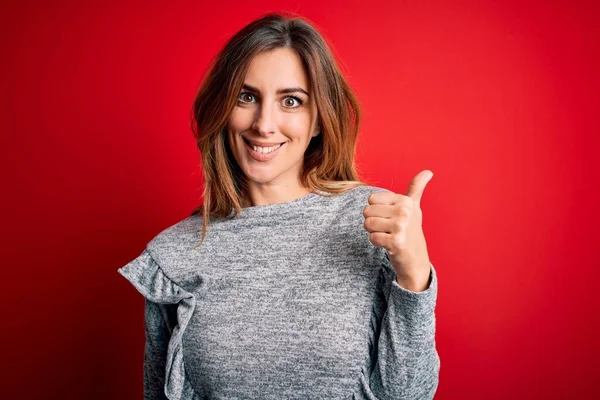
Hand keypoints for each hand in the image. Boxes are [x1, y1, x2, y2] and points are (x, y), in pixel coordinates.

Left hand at [363, 170, 433, 291]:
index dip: (377, 211)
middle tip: (388, 230)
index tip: (390, 219)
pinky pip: (372, 238)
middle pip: (367, 211)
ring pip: (368, 224)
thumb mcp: (413, 208)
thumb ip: (416, 189)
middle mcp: (405, 212)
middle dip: (373, 222)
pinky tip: (389, 245)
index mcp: (406, 201)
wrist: (416, 260)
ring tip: (388, 236)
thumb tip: (428, 171)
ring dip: (374, 233)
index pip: (371, 199)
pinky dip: (377, 243)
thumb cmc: (411, 232)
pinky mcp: (396, 242)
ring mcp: (401, 227)